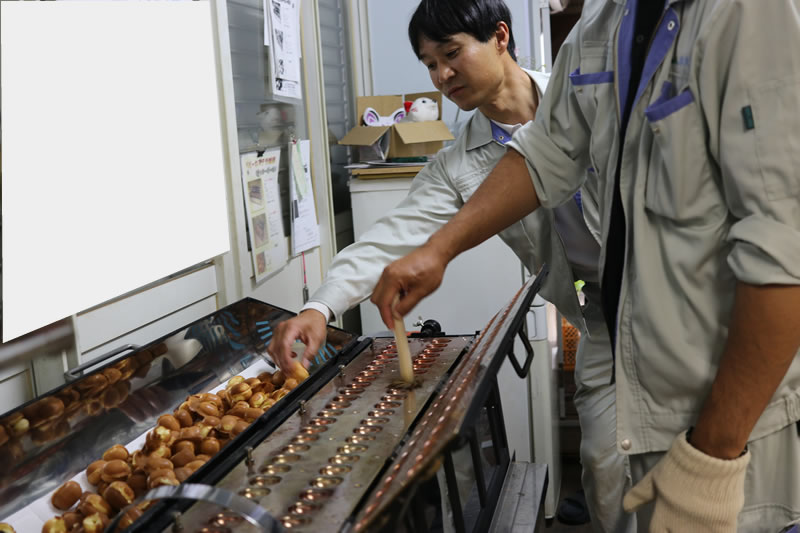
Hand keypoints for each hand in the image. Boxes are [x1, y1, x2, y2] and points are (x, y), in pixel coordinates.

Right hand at [270, 310, 326, 371]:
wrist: (313, 315)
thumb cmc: (314, 324)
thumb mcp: (316, 339)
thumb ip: (310, 353)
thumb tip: (304, 365)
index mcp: (291, 328)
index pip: (284, 346)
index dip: (286, 359)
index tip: (291, 369)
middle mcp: (281, 329)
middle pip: (276, 349)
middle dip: (282, 363)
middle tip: (289, 373)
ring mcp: (278, 331)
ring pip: (272, 350)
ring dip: (278, 360)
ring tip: (288, 368)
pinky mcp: (278, 334)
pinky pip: (273, 347)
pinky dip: (278, 356)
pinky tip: (288, 359)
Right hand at [371, 242, 448, 328]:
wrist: (434, 253)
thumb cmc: (431, 266)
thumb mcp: (422, 291)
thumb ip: (407, 305)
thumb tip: (397, 315)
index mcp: (393, 278)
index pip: (384, 303)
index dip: (387, 318)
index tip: (392, 326)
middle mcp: (387, 273)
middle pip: (377, 299)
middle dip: (385, 311)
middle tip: (396, 320)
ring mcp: (388, 271)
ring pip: (380, 294)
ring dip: (389, 303)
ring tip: (403, 305)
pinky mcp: (391, 271)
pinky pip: (385, 287)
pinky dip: (391, 295)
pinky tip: (403, 297)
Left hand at [623, 430, 749, 531]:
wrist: (709, 456)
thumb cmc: (678, 467)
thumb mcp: (653, 479)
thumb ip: (639, 495)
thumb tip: (626, 508)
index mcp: (664, 517)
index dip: (658, 531)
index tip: (663, 528)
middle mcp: (682, 527)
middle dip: (676, 532)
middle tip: (678, 524)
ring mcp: (704, 528)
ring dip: (694, 532)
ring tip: (693, 526)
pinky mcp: (724, 526)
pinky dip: (714, 532)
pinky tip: (711, 527)